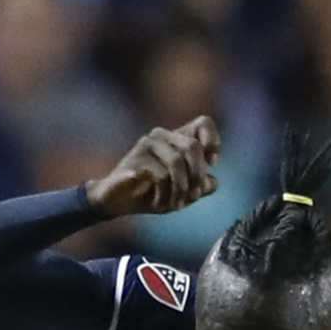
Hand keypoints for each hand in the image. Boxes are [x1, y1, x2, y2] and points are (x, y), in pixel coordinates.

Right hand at [85, 117, 219, 217]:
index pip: (203, 123)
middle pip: (192, 147)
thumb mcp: (182, 194)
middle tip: (193, 196)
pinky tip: (158, 204)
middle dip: (198, 176)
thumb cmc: (151, 194)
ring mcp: (147, 144)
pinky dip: (164, 195)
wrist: (118, 202)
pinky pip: (160, 176)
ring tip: (175, 206)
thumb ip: (200, 187)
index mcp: (176, 138)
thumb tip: (212, 182)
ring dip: (180, 190)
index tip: (212, 163)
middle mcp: (162, 135)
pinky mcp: (136, 159)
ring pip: (177, 163)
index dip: (212, 142)